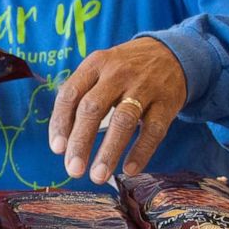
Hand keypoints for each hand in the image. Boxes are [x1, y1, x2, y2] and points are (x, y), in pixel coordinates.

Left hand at [48, 38, 186, 183]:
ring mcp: (144, 87)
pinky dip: (141, 151)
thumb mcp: (101, 70)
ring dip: (109, 151)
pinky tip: (130, 169)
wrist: (172, 53)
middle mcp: (117, 73)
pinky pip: (153, 130)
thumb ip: (81, 98)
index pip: (70, 94)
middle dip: (80, 142)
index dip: (61, 123)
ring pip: (123, 120)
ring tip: (98, 176)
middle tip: (73, 169)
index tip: (57, 149)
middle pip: (93, 108)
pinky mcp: (166, 102)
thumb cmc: (126, 69)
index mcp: (95, 64)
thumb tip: (63, 142)